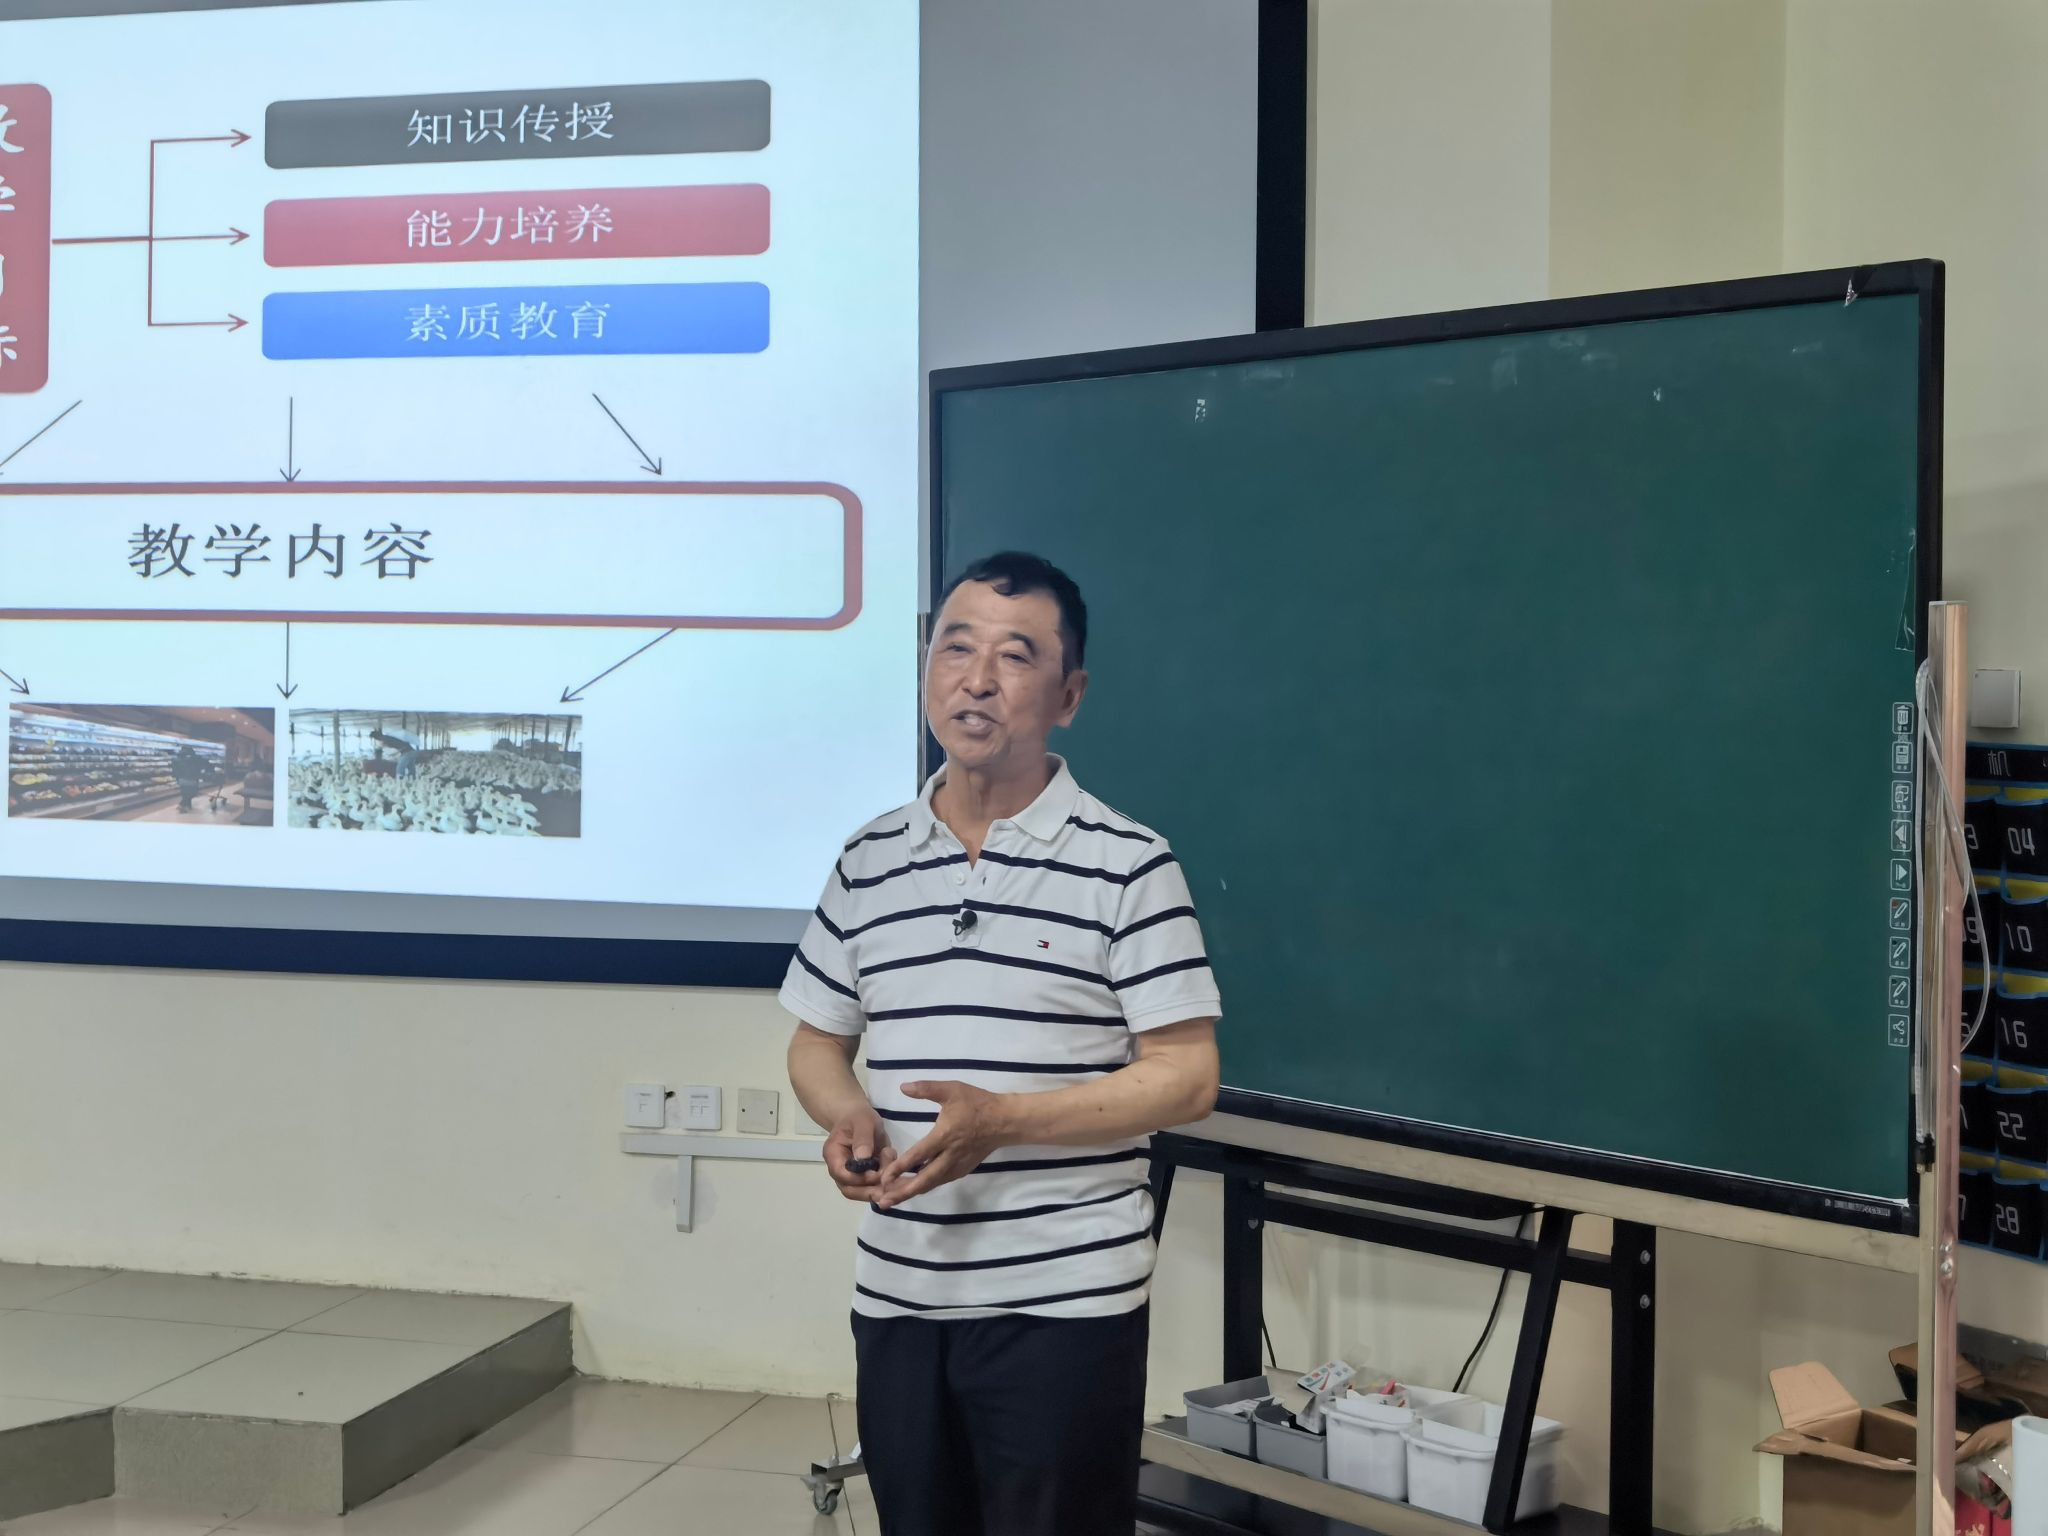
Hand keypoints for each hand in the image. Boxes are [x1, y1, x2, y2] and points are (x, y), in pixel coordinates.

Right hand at [824, 1107, 893, 1202]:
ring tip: (895, 1185)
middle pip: (849, 1189)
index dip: (858, 1178)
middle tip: (888, 1189)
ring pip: (861, 1193)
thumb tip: (863, 1158)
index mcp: (833, 1154)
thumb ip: (863, 1139)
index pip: (841, 1174)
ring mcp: (851, 1176)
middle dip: (869, 1191)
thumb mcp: (863, 1122)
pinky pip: (872, 1188)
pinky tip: (898, 1181)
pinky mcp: (864, 1179)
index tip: (876, 1174)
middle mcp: (839, 1170)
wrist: (860, 1119)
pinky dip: (884, 1188)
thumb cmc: (859, 1118)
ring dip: (878, 1191)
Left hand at [874, 1081, 1010, 1209]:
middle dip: (904, 1192)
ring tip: (894, 1199)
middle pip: (925, 1180)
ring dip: (913, 1192)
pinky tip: (916, 1187)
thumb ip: (927, 1089)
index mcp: (945, 1136)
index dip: (901, 1168)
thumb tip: (903, 1087)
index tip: (884, 1177)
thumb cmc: (977, 1104)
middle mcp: (950, 1156)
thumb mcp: (952, 1090)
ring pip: (933, 1183)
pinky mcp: (963, 1169)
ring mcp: (958, 1165)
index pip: (919, 1155)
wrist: (1005, 1121)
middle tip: (884, 1202)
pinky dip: (927, 1186)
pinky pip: (941, 1181)